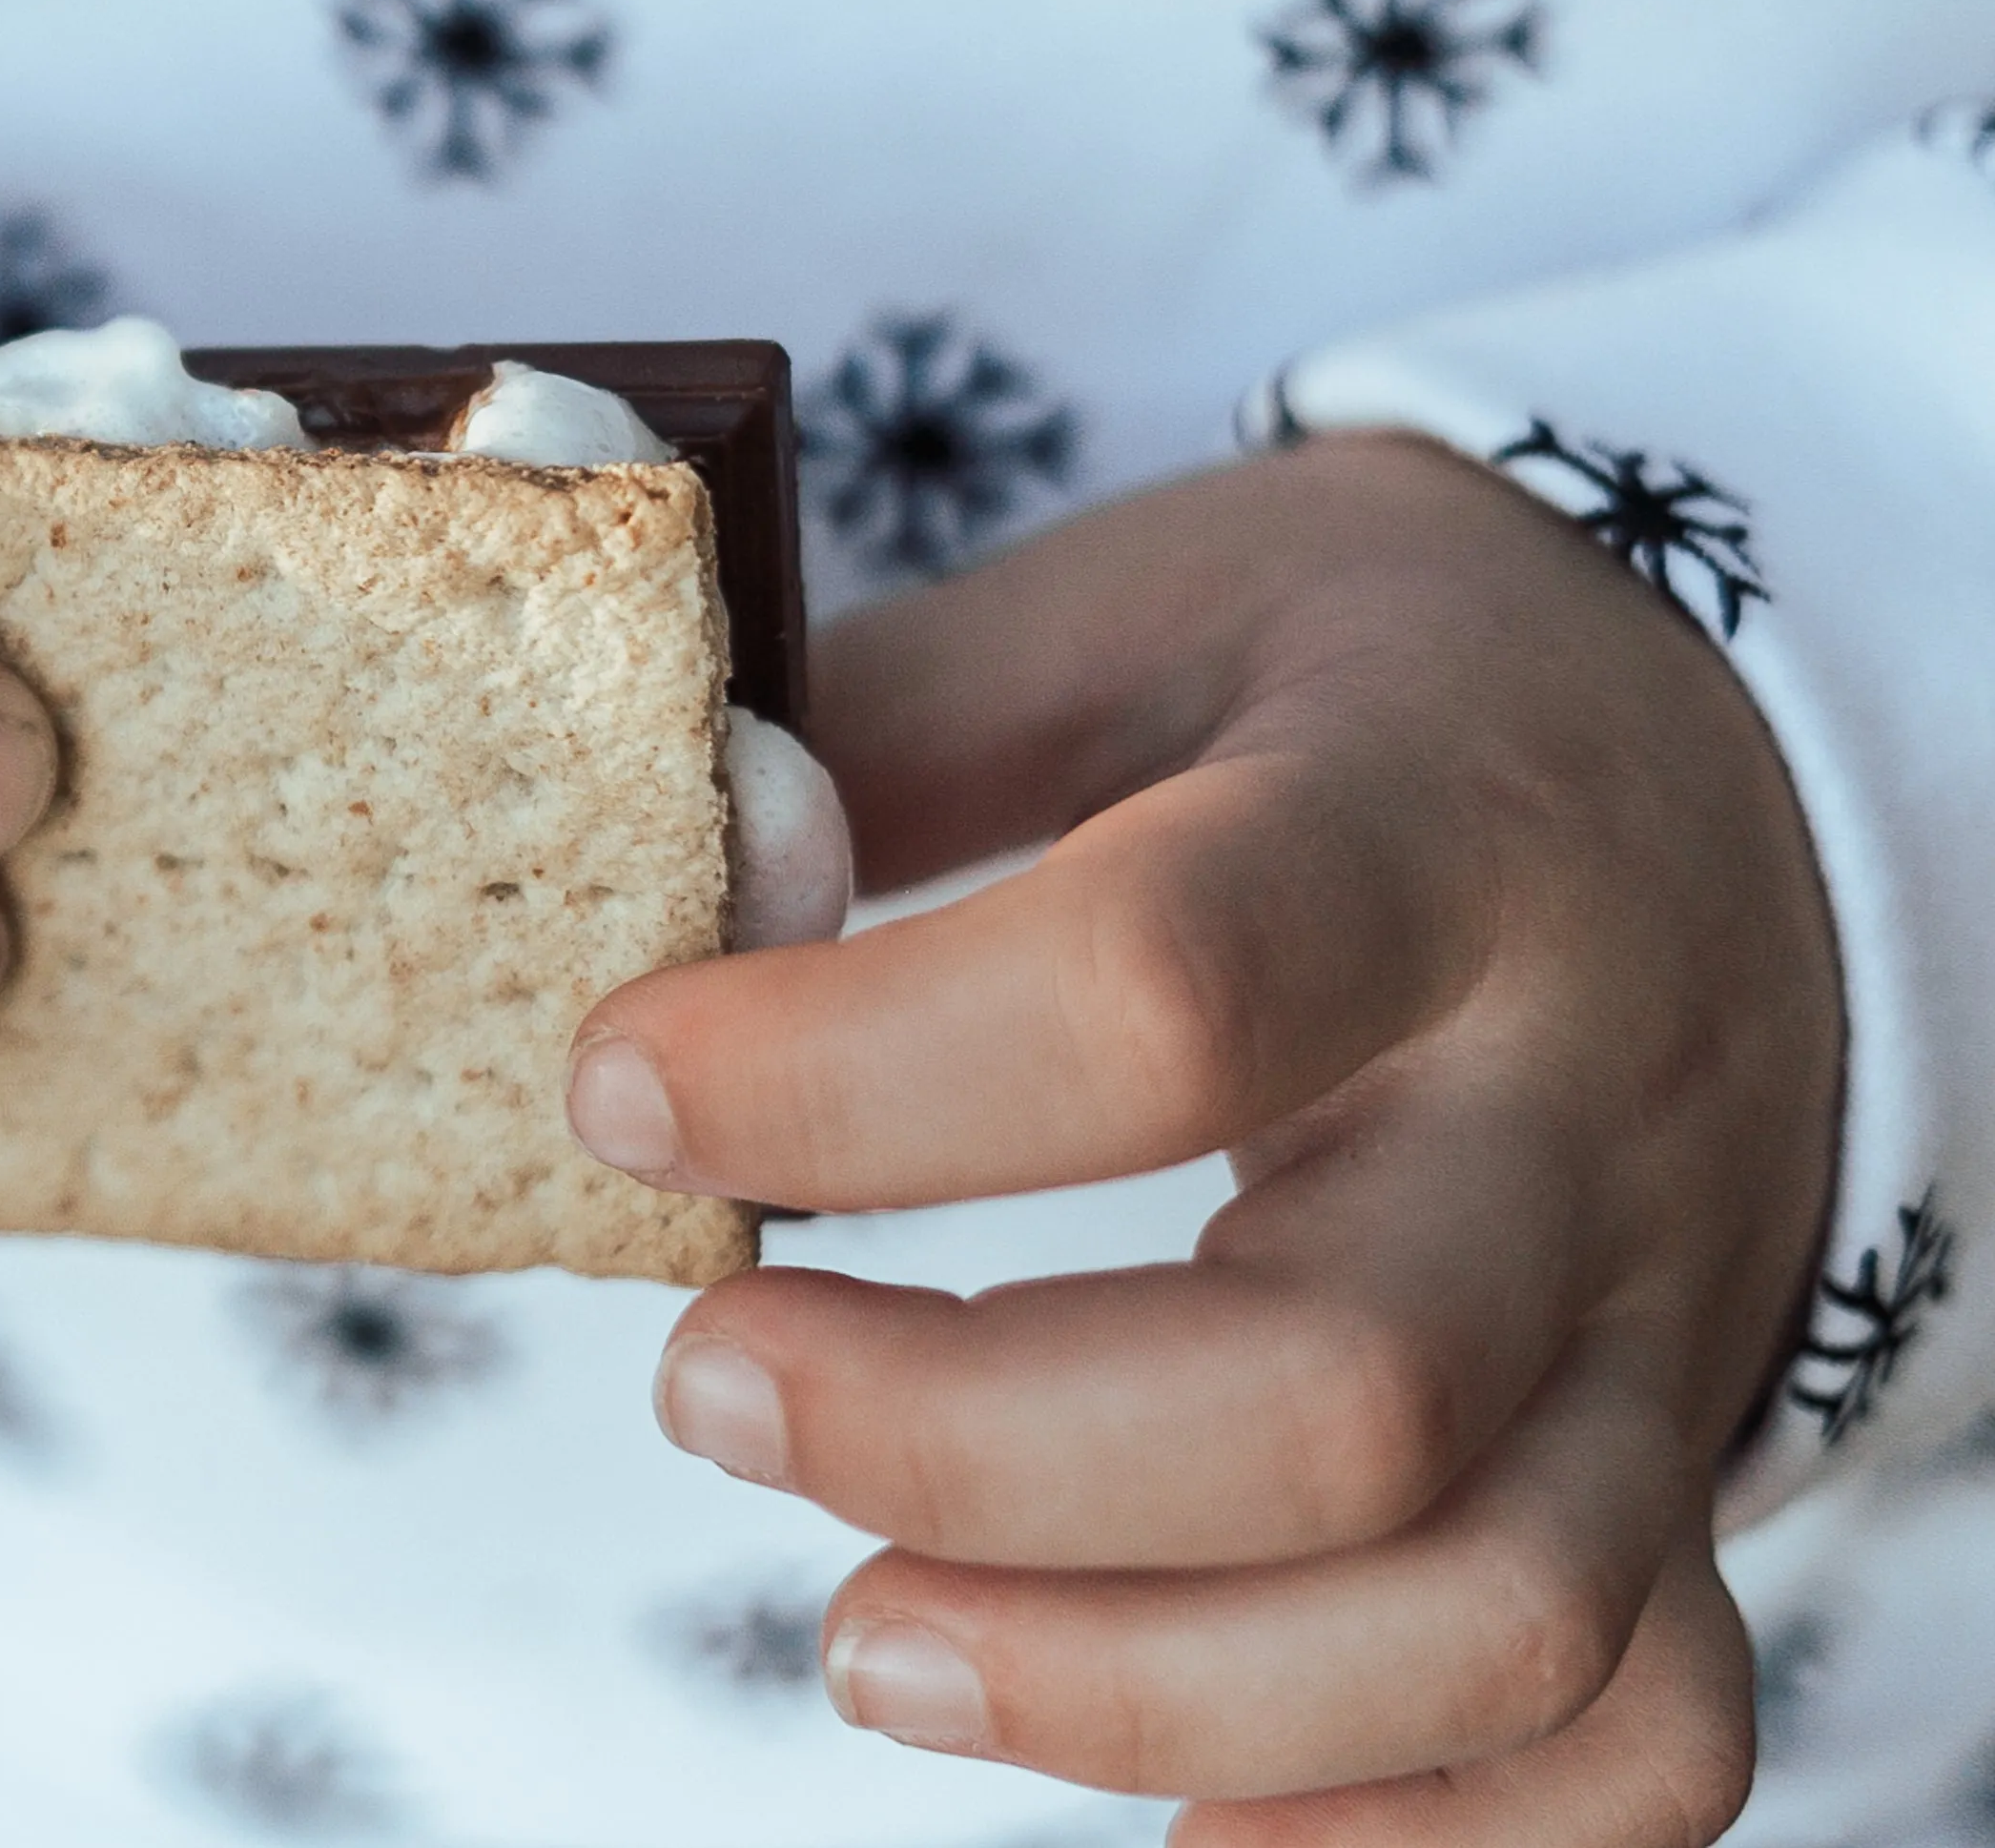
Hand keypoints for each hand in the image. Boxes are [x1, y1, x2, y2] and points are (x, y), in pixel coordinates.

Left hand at [572, 434, 1838, 1843]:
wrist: (1712, 774)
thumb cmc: (1357, 689)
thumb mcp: (1139, 606)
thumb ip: (895, 728)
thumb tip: (695, 857)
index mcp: (1430, 832)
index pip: (1170, 984)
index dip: (857, 1073)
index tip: (619, 1088)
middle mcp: (1579, 1109)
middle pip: (1339, 1387)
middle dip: (967, 1446)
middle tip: (703, 1387)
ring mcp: (1663, 1328)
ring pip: (1488, 1617)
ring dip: (1137, 1689)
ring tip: (864, 1641)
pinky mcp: (1688, 1482)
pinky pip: (1630, 1749)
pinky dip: (1399, 1834)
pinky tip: (1160, 1802)